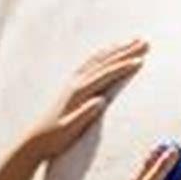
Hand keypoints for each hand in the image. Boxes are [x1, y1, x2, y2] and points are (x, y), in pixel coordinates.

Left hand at [24, 39, 148, 162]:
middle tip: (144, 42)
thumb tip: (100, 101)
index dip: (123, 67)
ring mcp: (73, 81)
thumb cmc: (55, 137)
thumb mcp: (70, 129)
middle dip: (125, 51)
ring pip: (98, 59)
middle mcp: (75, 82)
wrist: (36, 139)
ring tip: (133, 40)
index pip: (105, 75)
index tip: (140, 60)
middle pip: (104, 62)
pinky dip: (103, 54)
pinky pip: (91, 63)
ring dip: (116, 49)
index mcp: (78, 92)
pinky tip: (110, 51)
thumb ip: (84, 115)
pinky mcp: (71, 84)